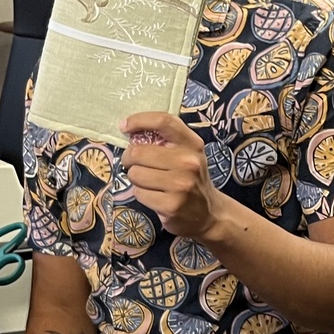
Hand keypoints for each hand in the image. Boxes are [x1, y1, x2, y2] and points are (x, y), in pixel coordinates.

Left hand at [121, 112, 222, 239]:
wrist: (209, 214)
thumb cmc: (190, 179)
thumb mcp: (187, 154)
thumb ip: (166, 140)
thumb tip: (129, 129)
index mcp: (192, 144)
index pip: (163, 121)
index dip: (139, 120)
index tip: (124, 126)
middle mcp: (189, 162)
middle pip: (139, 152)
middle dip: (130, 159)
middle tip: (134, 164)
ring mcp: (181, 185)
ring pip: (136, 174)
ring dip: (136, 179)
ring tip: (149, 182)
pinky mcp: (171, 205)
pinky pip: (139, 193)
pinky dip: (142, 194)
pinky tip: (155, 196)